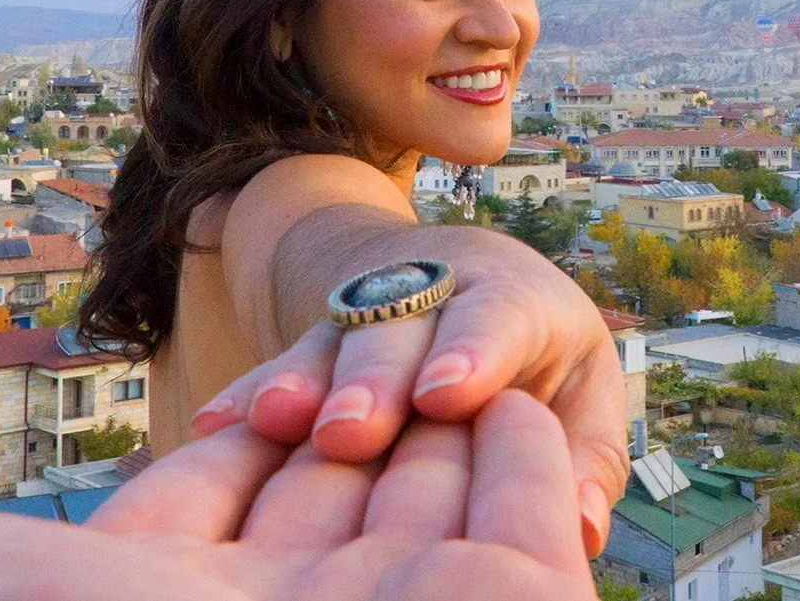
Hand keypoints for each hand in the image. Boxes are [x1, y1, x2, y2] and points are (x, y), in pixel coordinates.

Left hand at [0, 391, 597, 600]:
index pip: (201, 517)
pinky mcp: (515, 597)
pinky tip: (493, 386)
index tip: (245, 406)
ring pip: (418, 478)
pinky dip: (516, 432)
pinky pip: (533, 490)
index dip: (223, 453)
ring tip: (418, 341)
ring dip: (422, 402)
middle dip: (332, 417)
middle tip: (336, 356)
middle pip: (320, 494)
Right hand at [193, 220, 626, 557]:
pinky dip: (250, 393)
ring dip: (304, 380)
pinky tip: (215, 425)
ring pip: (336, 338)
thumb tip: (584, 524)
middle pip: (402, 328)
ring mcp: (373, 308)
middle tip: (350, 431)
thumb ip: (583, 457)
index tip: (446, 395)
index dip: (471, 352)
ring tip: (274, 422)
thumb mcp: (580, 391)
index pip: (496, 317)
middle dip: (373, 378)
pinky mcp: (321, 337)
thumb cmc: (540, 357)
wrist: (462, 276)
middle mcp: (438, 290)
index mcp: (516, 298)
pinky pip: (283, 363)